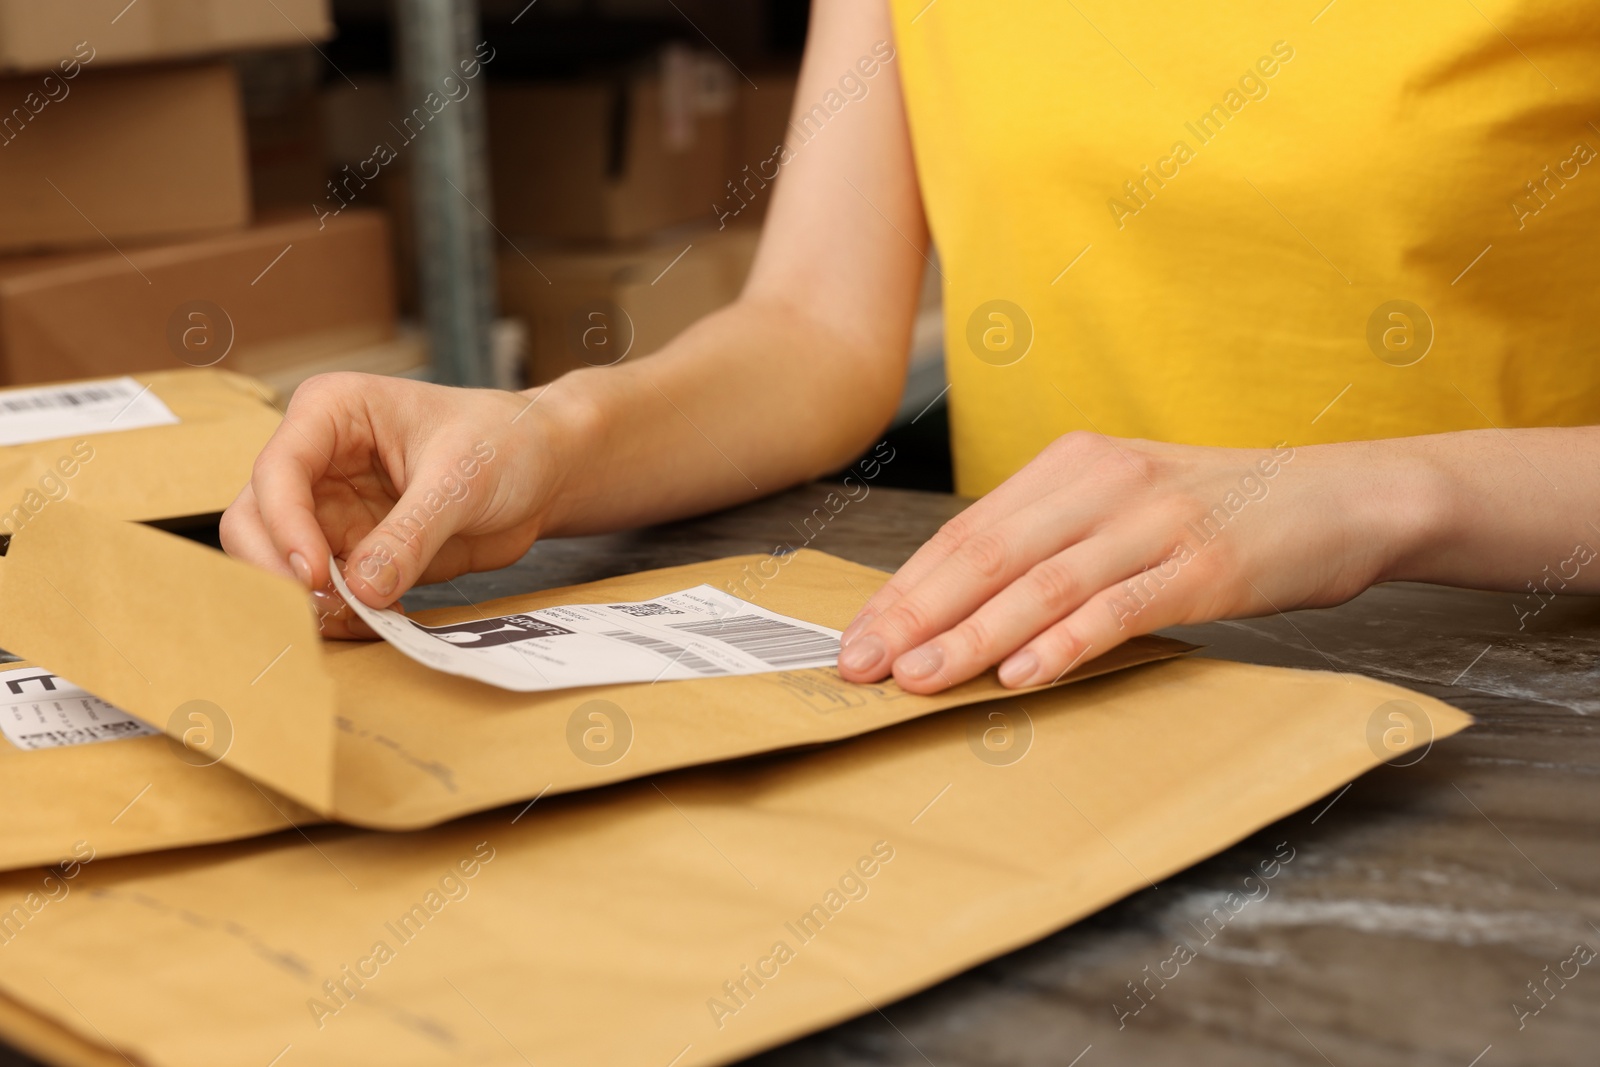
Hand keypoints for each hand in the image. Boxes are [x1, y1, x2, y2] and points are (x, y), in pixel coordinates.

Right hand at [220, 373, 571, 637]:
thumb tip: (361, 589)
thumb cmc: (506, 442)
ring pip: (283, 564)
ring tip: (363, 622)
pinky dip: (344, 614)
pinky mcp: (355, 550)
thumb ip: (411, 533)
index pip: (278, 471)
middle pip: (255, 522)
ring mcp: (331, 509)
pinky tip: (383, 623)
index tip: (314, 575)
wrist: (545, 470)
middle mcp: (318, 461)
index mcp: (330, 413)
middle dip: (280, 570)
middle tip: (326, 609)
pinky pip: (328, 591)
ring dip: (311, 601)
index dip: (285, 527)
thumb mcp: (461, 479)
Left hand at [835, 432, 1418, 692]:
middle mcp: (1104, 482)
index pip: (967, 532)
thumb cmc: (1220, 511)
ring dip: (972, 636)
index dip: (905, 588)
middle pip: (987, 555)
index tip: (855, 636)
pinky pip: (1119, 607)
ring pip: (1042, 584)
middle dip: (915, 614)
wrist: (1342, 497)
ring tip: (918, 678)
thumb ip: (1051, 541)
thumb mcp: (1122, 505)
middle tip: (860, 665)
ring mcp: (1155, 520)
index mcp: (1071, 464)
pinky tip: (1020, 676)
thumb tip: (960, 608)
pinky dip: (1065, 643)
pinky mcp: (1204, 564)